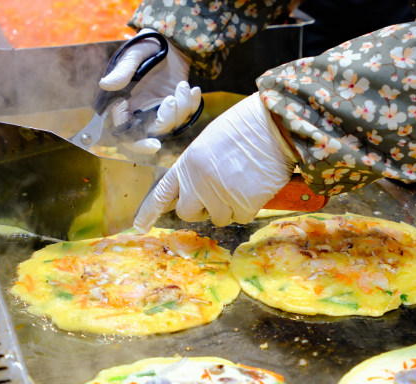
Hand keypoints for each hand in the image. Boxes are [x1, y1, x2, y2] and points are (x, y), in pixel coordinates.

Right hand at [99, 29, 201, 154]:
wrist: (170, 40)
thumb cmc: (147, 45)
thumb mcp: (134, 55)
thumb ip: (122, 71)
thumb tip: (105, 84)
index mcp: (126, 104)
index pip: (128, 134)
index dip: (139, 144)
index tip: (155, 145)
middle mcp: (143, 111)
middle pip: (155, 132)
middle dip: (167, 120)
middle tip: (172, 99)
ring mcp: (161, 109)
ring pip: (174, 123)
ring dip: (182, 107)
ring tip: (183, 85)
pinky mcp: (178, 105)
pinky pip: (187, 113)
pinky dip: (192, 103)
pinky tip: (193, 89)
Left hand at [133, 93, 298, 230]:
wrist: (276, 125)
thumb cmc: (246, 127)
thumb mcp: (210, 141)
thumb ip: (198, 166)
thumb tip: (196, 189)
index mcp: (189, 162)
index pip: (163, 192)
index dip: (150, 210)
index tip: (139, 226)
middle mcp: (200, 181)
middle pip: (188, 213)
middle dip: (200, 209)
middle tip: (216, 195)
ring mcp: (222, 195)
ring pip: (217, 218)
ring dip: (228, 207)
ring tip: (241, 183)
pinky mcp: (244, 204)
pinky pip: (240, 219)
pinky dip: (247, 208)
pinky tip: (254, 188)